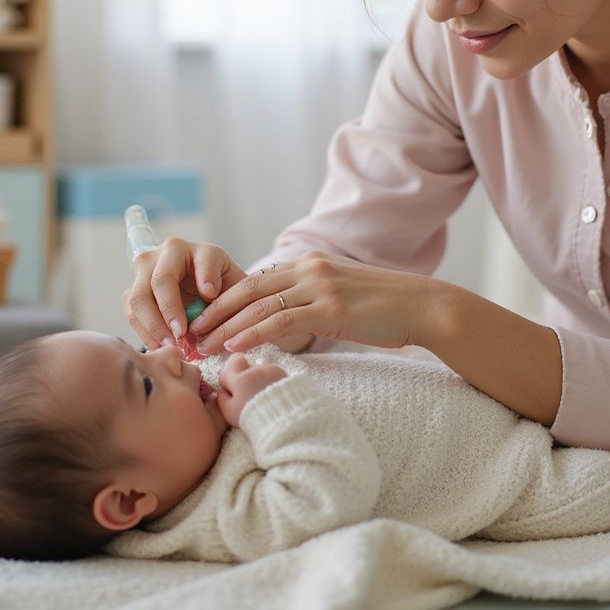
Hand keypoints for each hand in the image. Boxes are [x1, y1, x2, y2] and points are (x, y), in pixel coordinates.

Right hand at [123, 238, 246, 349]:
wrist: (208, 297)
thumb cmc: (225, 294)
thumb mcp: (236, 291)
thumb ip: (230, 295)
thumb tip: (206, 296)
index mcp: (201, 251)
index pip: (203, 260)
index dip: (206, 278)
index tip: (211, 296)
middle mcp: (169, 253)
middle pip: (159, 280)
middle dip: (168, 311)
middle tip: (181, 336)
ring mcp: (147, 270)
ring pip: (138, 298)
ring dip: (153, 326)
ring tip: (171, 347)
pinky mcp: (134, 290)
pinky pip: (132, 313)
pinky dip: (144, 333)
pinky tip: (160, 346)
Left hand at [188, 250, 430, 354]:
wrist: (421, 305)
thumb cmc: (383, 308)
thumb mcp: (340, 294)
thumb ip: (310, 299)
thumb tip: (283, 319)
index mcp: (307, 263)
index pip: (253, 281)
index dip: (222, 301)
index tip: (201, 320)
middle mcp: (308, 268)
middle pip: (246, 290)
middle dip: (213, 313)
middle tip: (188, 334)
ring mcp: (319, 286)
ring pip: (257, 306)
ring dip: (224, 328)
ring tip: (201, 346)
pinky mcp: (330, 307)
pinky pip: (281, 320)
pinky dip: (252, 333)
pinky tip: (234, 346)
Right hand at [217, 353, 287, 426]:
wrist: (283, 419)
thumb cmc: (253, 418)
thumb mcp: (229, 412)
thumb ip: (221, 398)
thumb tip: (222, 391)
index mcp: (239, 379)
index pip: (227, 368)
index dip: (227, 380)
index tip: (232, 391)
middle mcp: (254, 370)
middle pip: (242, 364)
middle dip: (242, 374)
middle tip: (246, 390)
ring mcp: (270, 369)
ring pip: (258, 369)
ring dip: (257, 378)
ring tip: (262, 395)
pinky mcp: (282, 372)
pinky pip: (271, 372)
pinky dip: (269, 380)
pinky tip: (272, 393)